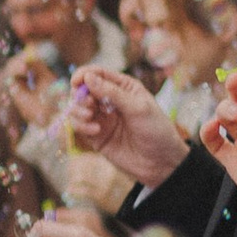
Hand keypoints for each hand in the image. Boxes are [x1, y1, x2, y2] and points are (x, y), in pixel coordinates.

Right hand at [66, 63, 186, 186]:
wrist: (160, 162)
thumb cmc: (156, 130)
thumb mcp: (138, 108)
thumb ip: (112, 92)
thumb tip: (88, 77)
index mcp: (122, 87)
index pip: (97, 74)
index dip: (84, 75)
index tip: (76, 82)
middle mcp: (109, 100)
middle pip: (82, 89)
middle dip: (80, 95)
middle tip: (89, 105)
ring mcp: (101, 118)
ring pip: (76, 108)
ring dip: (78, 111)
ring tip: (90, 117)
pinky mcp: (95, 135)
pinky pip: (78, 126)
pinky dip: (81, 126)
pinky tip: (95, 131)